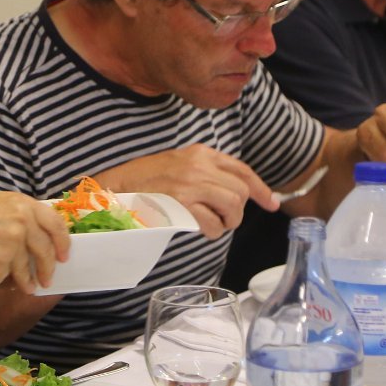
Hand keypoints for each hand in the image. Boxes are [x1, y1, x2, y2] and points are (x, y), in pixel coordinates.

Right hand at [0, 192, 68, 293]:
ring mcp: (12, 244)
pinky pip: (4, 278)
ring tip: (28, 288)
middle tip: (48, 278)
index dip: (62, 241)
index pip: (54, 223)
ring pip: (26, 269)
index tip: (63, 254)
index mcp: (21, 204)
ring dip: (28, 281)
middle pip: (44, 250)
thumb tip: (36, 234)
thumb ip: (16, 216)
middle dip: (47, 267)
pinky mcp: (0, 265)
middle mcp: (21, 222)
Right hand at [98, 145, 271, 238]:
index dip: (261, 188)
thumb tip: (235, 192)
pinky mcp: (182, 205)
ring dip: (227, 222)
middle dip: (238, 211)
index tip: (271, 203)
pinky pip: (212, 223)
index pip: (241, 169)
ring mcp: (190, 184)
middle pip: (241, 190)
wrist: (113, 190)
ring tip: (212, 225)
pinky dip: (211, 232)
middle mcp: (198, 165)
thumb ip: (205, 172)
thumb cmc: (143, 182)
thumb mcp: (177, 164)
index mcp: (199, 153)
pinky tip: (199, 230)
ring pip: (233, 206)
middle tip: (225, 220)